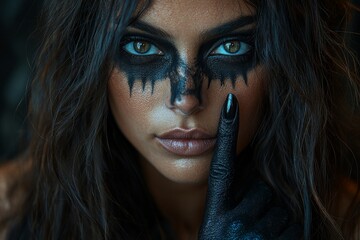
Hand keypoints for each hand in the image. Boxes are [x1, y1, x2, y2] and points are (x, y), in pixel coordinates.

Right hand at [198, 94, 301, 239]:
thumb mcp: (217, 229)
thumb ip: (231, 202)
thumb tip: (253, 181)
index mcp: (215, 212)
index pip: (222, 165)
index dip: (227, 133)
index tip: (232, 103)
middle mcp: (233, 220)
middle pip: (264, 188)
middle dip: (264, 200)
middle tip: (250, 225)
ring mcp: (256, 235)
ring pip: (283, 206)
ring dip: (278, 218)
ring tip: (260, 239)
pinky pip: (295, 225)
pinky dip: (290, 232)